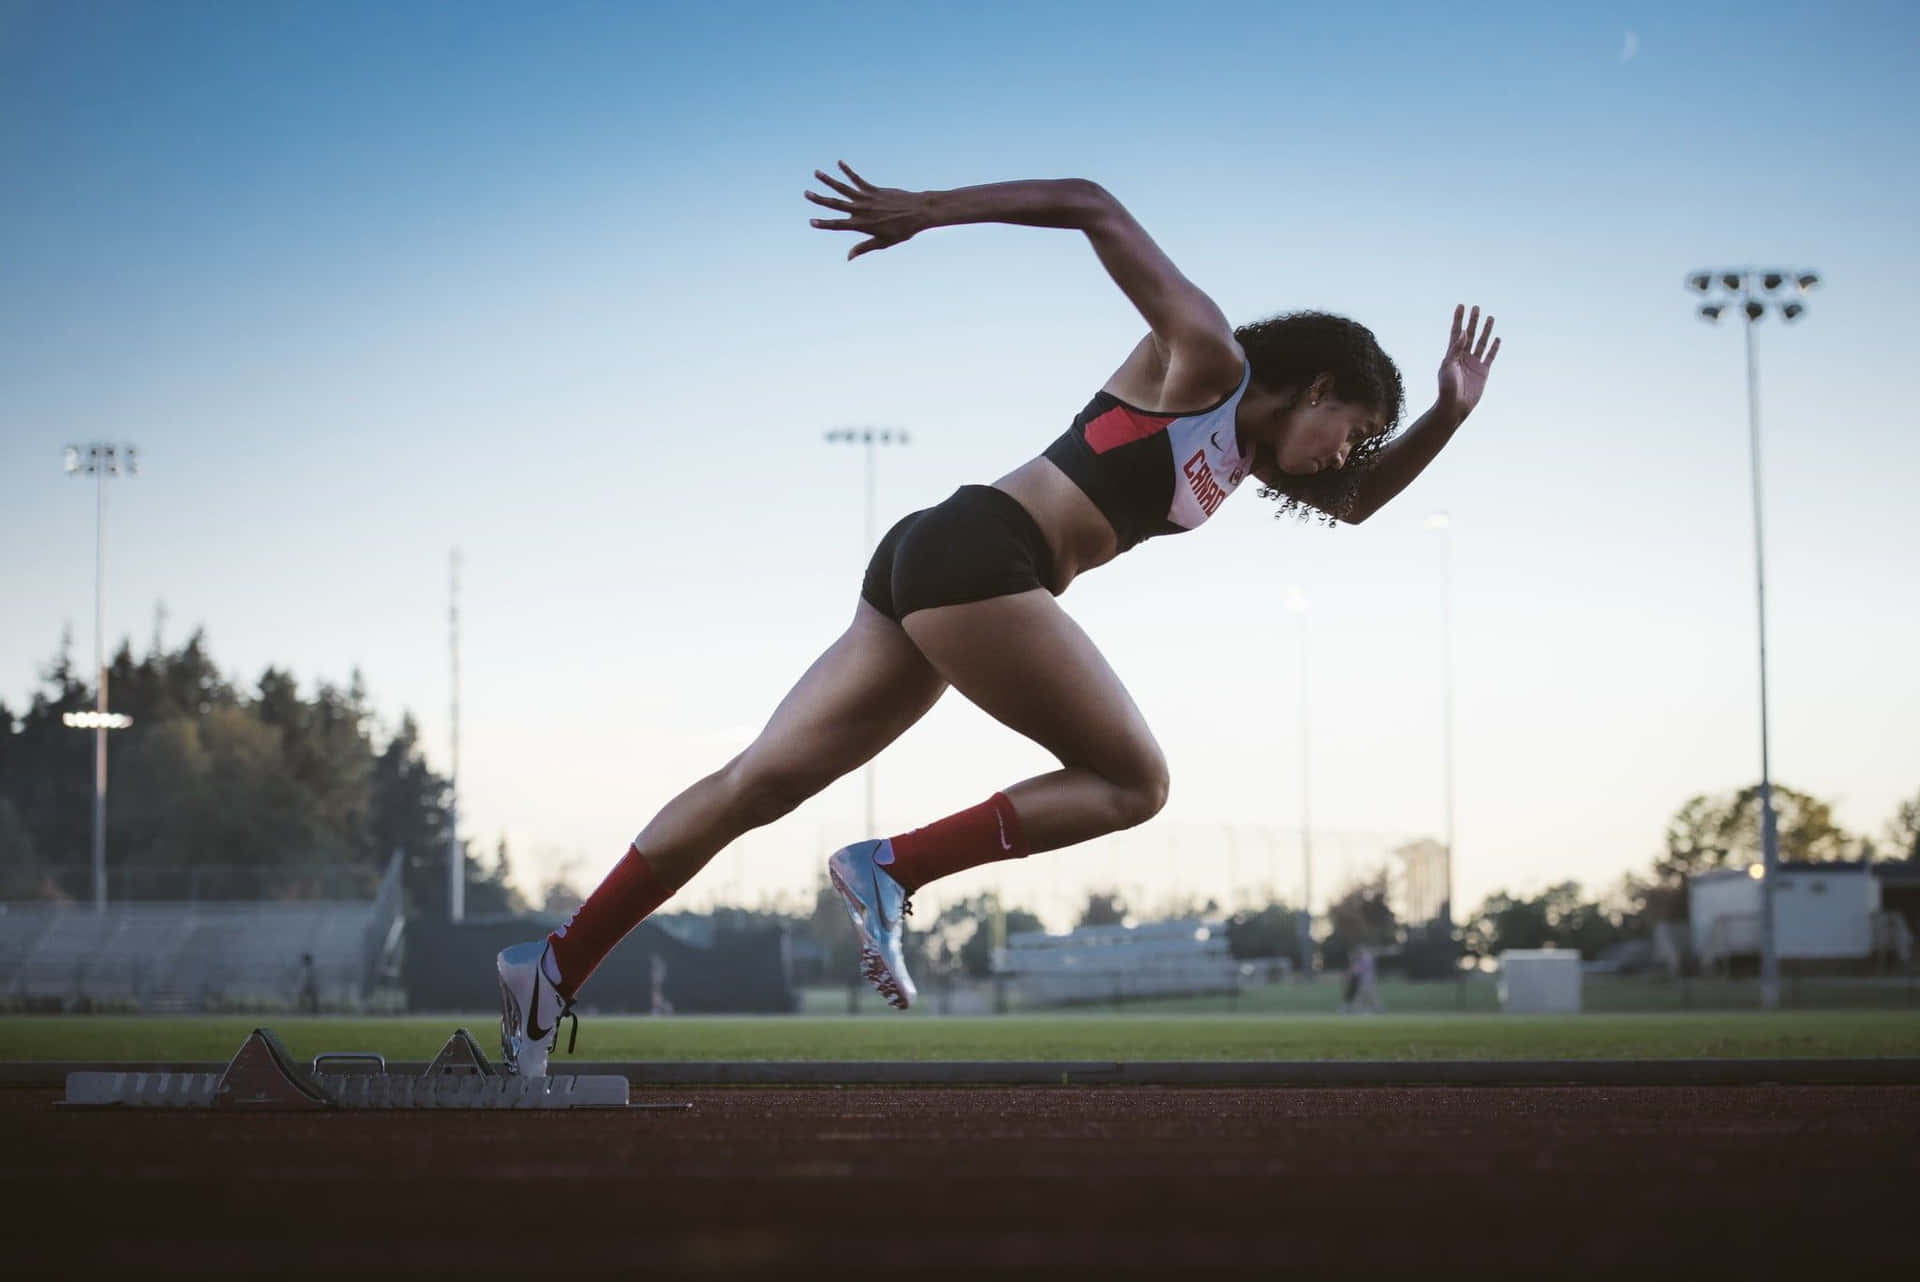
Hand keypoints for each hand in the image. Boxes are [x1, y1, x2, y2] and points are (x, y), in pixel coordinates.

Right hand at [806, 161, 928, 259]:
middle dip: (820, 199)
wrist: (919, 212)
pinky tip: (839, 163)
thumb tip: (848, 257)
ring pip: (843, 188)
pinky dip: (848, 171)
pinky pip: (858, 179)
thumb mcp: (883, 242)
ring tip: (816, 172)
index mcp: (862, 225)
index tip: (811, 221)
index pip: (838, 225)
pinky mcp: (874, 189)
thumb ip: (863, 248)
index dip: (823, 223)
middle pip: (836, 204)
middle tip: (806, 193)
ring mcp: (867, 198)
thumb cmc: (902, 230)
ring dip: (829, 180)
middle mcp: (862, 210)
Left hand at [1437, 304, 1499, 417]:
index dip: (1458, 319)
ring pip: (1481, 342)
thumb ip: (1455, 349)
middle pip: (1470, 334)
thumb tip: (1463, 333)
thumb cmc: (1447, 387)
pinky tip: (1497, 338)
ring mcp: (1474, 363)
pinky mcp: (1483, 372)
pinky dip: (1494, 347)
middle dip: (1473, 321)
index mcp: (1452, 354)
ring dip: (1486, 330)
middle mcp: (1463, 356)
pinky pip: (1490, 356)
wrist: (1455, 406)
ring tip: (1490, 317)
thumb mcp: (1448, 366)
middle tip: (1476, 307)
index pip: (1456, 332)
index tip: (1461, 306)